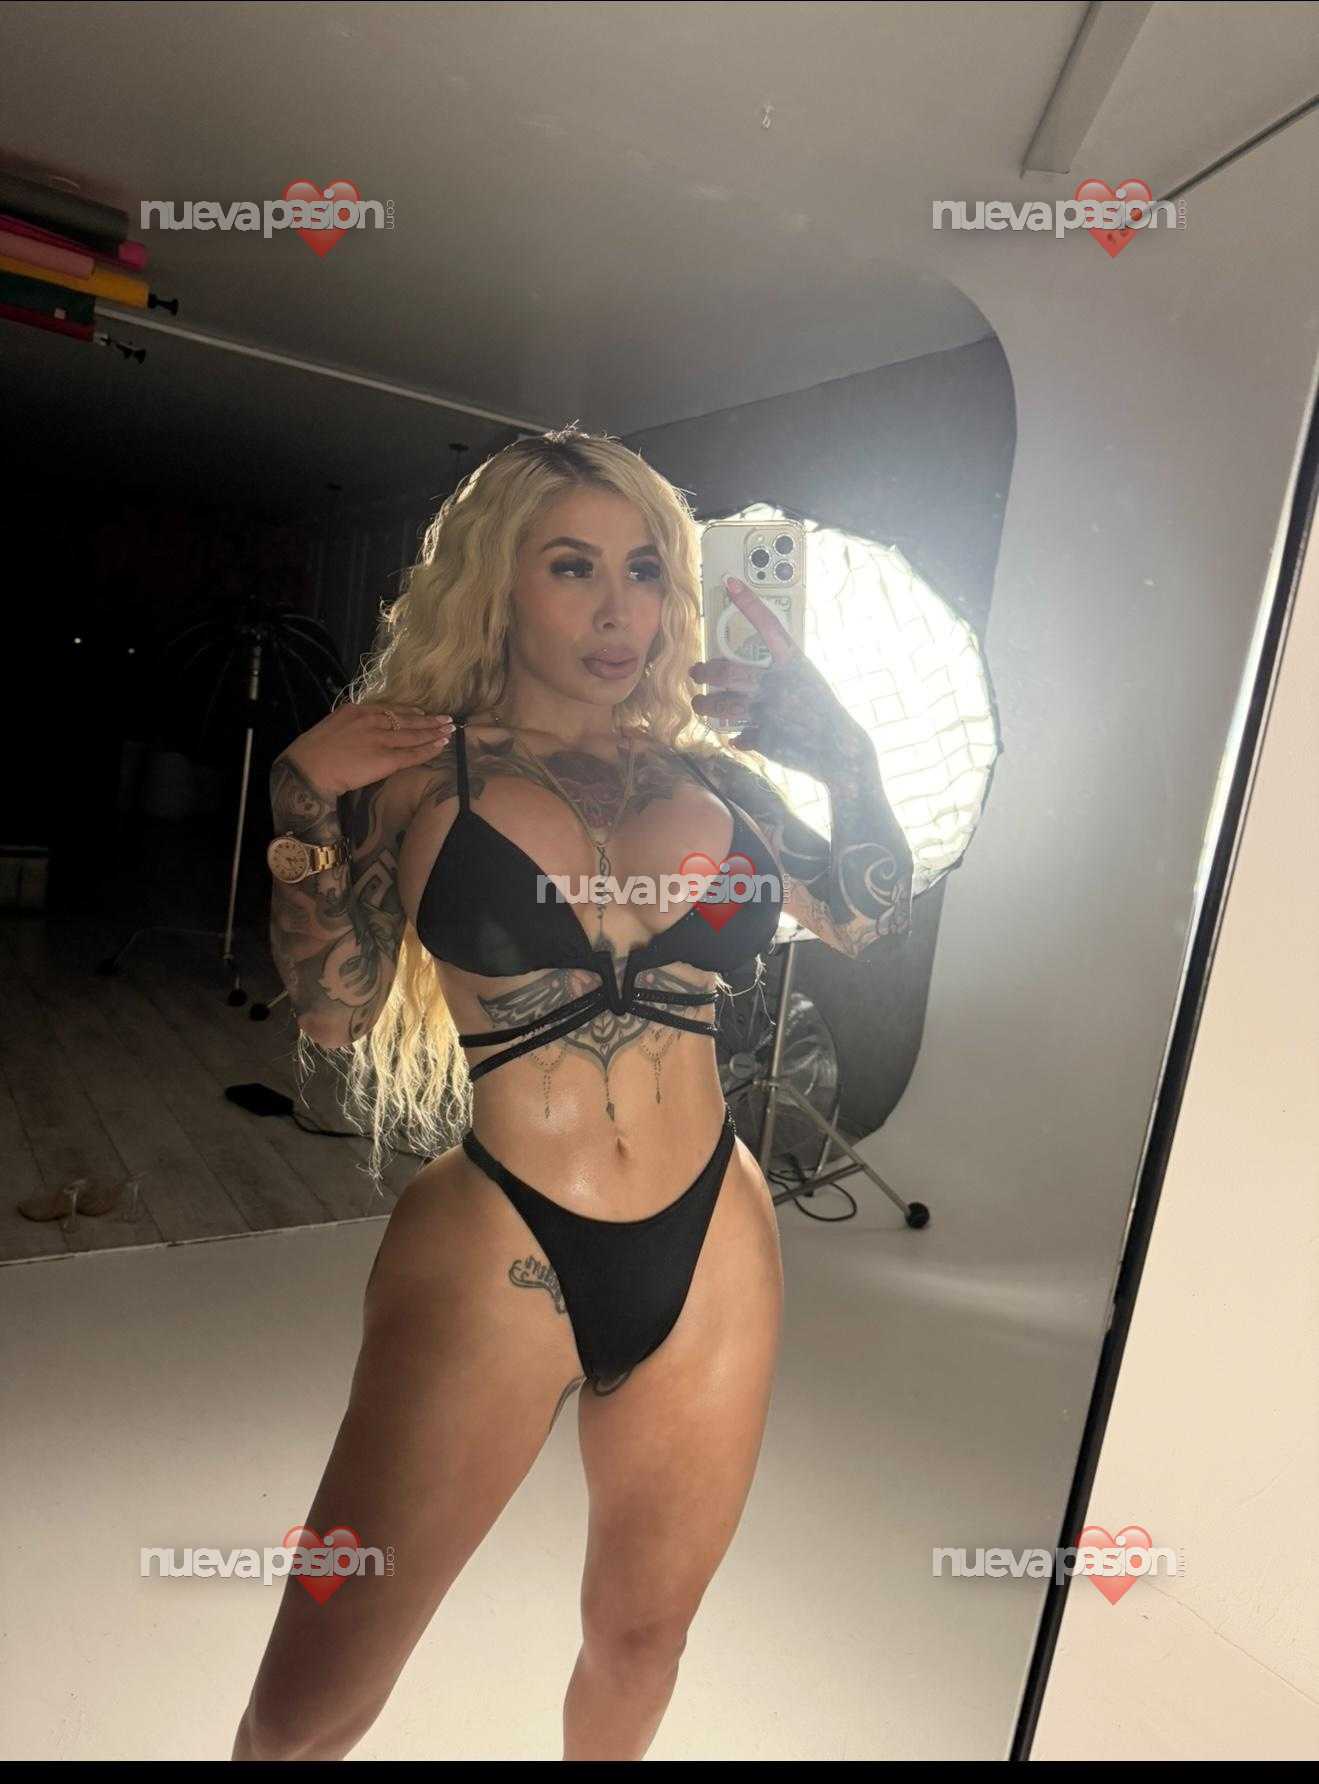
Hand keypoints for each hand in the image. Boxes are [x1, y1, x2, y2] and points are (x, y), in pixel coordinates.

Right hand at [279, 702, 454, 796]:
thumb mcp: (332, 727)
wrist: (309, 768)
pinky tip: (441, 746)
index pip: (390, 710)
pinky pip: (413, 754)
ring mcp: (381, 739)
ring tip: (450, 729)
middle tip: (446, 718)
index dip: (410, 711)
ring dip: (434, 732)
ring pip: (414, 734)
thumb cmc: (313, 752)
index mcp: (358, 711)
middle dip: (429, 719)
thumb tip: (361, 730)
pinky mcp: (387, 759)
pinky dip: (429, 749)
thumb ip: (350, 725)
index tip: (422, 711)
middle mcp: (373, 721)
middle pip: (407, 719)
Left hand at [689, 577, 871, 780]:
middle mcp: (777, 685)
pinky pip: (741, 735)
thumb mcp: (807, 679)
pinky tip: (735, 736)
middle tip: (695, 672)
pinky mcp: (764, 738)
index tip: (730, 583)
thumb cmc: (824, 709)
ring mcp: (768, 713)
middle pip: (728, 672)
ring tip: (699, 703)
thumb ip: (780, 672)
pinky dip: (738, 735)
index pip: (769, 626)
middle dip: (705, 672)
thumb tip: (753, 673)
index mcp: (792, 664)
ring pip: (723, 705)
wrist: (839, 747)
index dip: (749, 603)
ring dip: (705, 705)